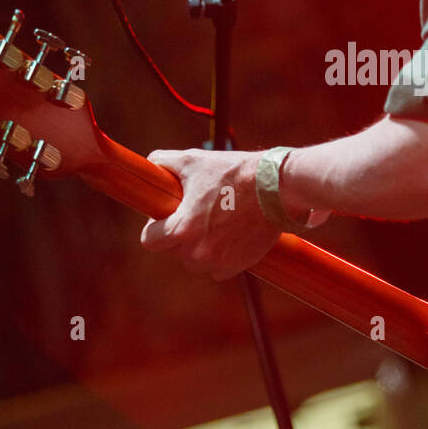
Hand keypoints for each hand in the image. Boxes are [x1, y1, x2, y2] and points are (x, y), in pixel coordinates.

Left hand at [139, 148, 285, 280]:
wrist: (277, 187)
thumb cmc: (233, 172)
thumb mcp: (192, 160)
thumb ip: (163, 161)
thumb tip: (151, 163)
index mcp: (181, 230)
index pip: (149, 241)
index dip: (155, 226)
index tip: (168, 215)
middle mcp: (197, 253)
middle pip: (174, 251)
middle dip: (181, 235)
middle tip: (197, 213)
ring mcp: (220, 263)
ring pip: (197, 262)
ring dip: (200, 248)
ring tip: (216, 222)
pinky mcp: (240, 266)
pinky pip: (219, 268)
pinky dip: (222, 255)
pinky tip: (231, 232)